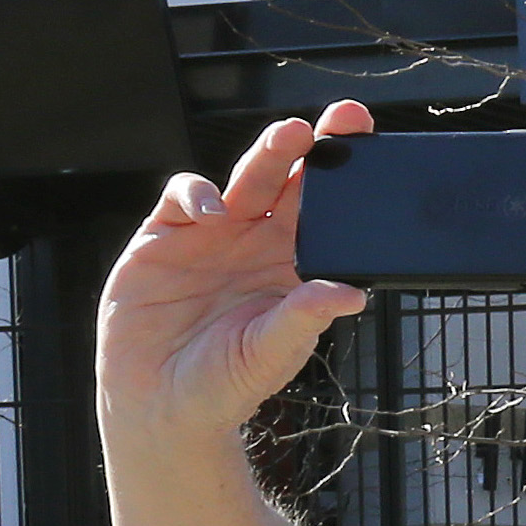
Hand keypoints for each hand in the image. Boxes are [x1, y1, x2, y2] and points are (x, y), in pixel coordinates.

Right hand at [98, 101, 374, 446]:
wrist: (159, 404)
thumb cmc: (224, 383)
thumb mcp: (271, 352)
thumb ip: (304, 318)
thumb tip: (353, 294)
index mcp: (292, 269)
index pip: (324, 215)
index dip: (342, 181)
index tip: (366, 149)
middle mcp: (256, 244)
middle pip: (289, 183)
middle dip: (311, 148)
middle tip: (337, 121)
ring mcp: (212, 236)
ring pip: (245, 179)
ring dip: (268, 154)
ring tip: (290, 137)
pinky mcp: (164, 236)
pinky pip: (185, 196)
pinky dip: (198, 195)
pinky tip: (214, 213)